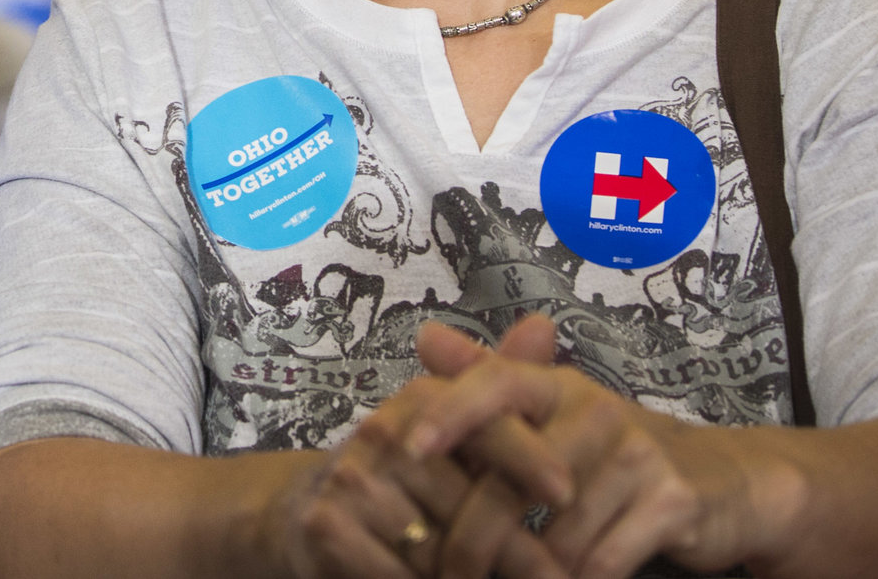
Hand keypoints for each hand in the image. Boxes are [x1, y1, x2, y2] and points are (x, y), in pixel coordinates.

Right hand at [264, 318, 571, 578]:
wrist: (307, 513)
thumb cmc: (404, 480)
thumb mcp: (456, 434)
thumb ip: (502, 391)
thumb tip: (542, 324)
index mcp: (419, 401)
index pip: (483, 423)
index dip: (529, 456)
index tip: (570, 491)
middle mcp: (381, 432)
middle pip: (469, 501)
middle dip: (517, 548)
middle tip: (559, 577)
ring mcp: (352, 479)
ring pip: (440, 547)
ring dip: (475, 576)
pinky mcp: (327, 525)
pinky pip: (400, 575)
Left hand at [365, 315, 760, 578]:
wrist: (727, 482)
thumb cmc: (616, 451)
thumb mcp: (556, 411)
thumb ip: (487, 381)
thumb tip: (424, 337)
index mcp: (558, 386)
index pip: (496, 382)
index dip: (449, 411)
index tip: (406, 447)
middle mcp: (597, 411)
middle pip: (516, 481)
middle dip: (475, 537)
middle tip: (450, 573)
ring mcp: (639, 456)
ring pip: (558, 535)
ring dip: (529, 574)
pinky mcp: (672, 503)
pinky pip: (602, 561)